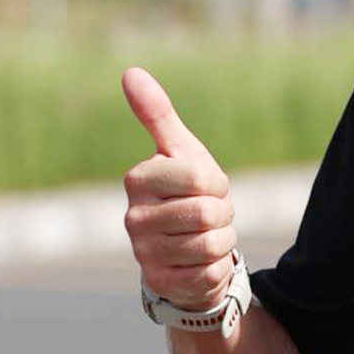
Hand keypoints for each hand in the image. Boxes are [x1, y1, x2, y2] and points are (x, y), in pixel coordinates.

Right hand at [121, 68, 237, 307]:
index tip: (207, 188)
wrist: (185, 252)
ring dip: (222, 241)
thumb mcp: (180, 152)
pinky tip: (201, 262)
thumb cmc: (185, 193)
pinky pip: (209, 273)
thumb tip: (130, 72)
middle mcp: (134, 217)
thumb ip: (158, 114)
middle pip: (208, 212)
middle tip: (210, 216)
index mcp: (138, 180)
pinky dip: (216, 268)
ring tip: (206, 236)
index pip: (201, 178)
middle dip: (223, 215)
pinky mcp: (161, 282)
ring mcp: (144, 252)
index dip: (217, 184)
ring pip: (211, 245)